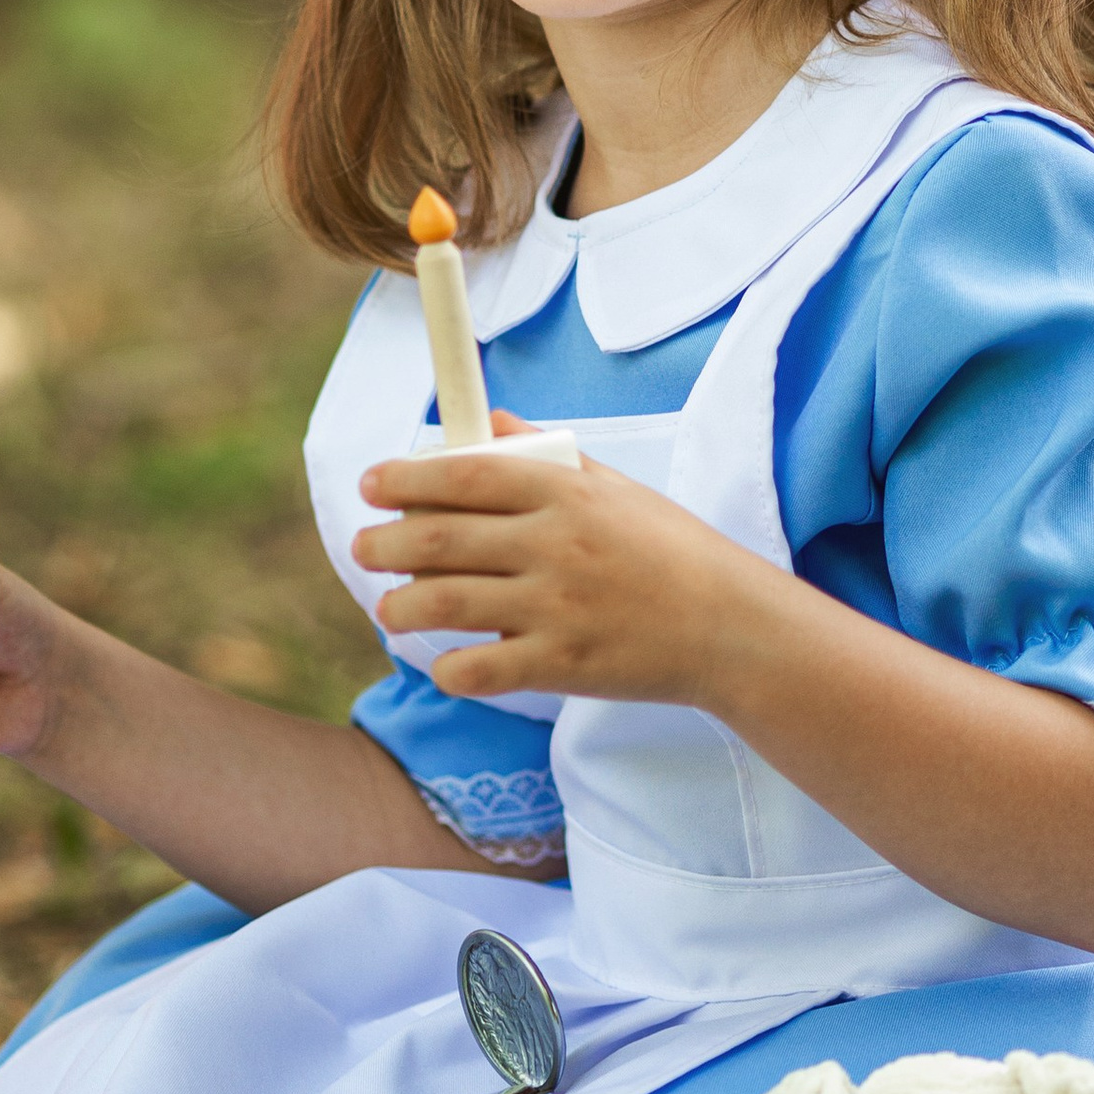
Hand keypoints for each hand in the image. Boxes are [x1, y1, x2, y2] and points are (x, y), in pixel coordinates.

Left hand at [351, 415, 776, 707]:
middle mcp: (554, 545)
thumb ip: (549, 455)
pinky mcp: (562, 664)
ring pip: (445, 602)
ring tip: (389, 608)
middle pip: (438, 537)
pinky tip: (442, 663)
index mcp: (565, 493)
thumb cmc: (672, 552)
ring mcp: (556, 606)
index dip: (405, 478)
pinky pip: (480, 668)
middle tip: (363, 548)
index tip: (371, 485)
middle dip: (384, 543)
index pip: (464, 475)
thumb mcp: (618, 487)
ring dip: (400, 605)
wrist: (730, 626)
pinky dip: (448, 667)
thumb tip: (488, 425)